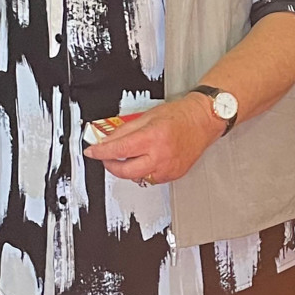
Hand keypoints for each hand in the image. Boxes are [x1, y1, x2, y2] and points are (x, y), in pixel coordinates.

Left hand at [86, 94, 222, 186]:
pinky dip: (143, 171)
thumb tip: (107, 140)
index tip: (92, 152)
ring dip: (127, 169)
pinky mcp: (173, 175)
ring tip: (128, 157)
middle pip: (125, 171)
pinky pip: (151, 178)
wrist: (202, 121)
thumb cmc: (179, 116)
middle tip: (106, 158)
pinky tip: (145, 160)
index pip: (119, 149)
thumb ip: (125, 130)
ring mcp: (168, 168)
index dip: (101, 152)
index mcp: (152, 137)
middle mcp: (160, 155)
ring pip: (138, 177)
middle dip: (111, 165)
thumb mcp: (147, 116)